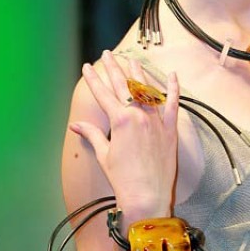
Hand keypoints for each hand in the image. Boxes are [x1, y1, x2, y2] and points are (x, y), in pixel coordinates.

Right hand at [70, 50, 178, 219]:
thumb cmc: (123, 179)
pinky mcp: (170, 129)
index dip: (93, 79)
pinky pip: (173, 104)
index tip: (87, 66)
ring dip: (139, 72)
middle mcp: (139, 116)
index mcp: (120, 121)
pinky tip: (172, 75)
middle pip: (124, 86)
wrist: (147, 196)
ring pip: (147, 90)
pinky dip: (173, 89)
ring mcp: (156, 121)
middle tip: (108, 54)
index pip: (103, 94)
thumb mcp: (104, 155)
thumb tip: (76, 126)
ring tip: (132, 59)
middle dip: (114, 68)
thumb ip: (92, 135)